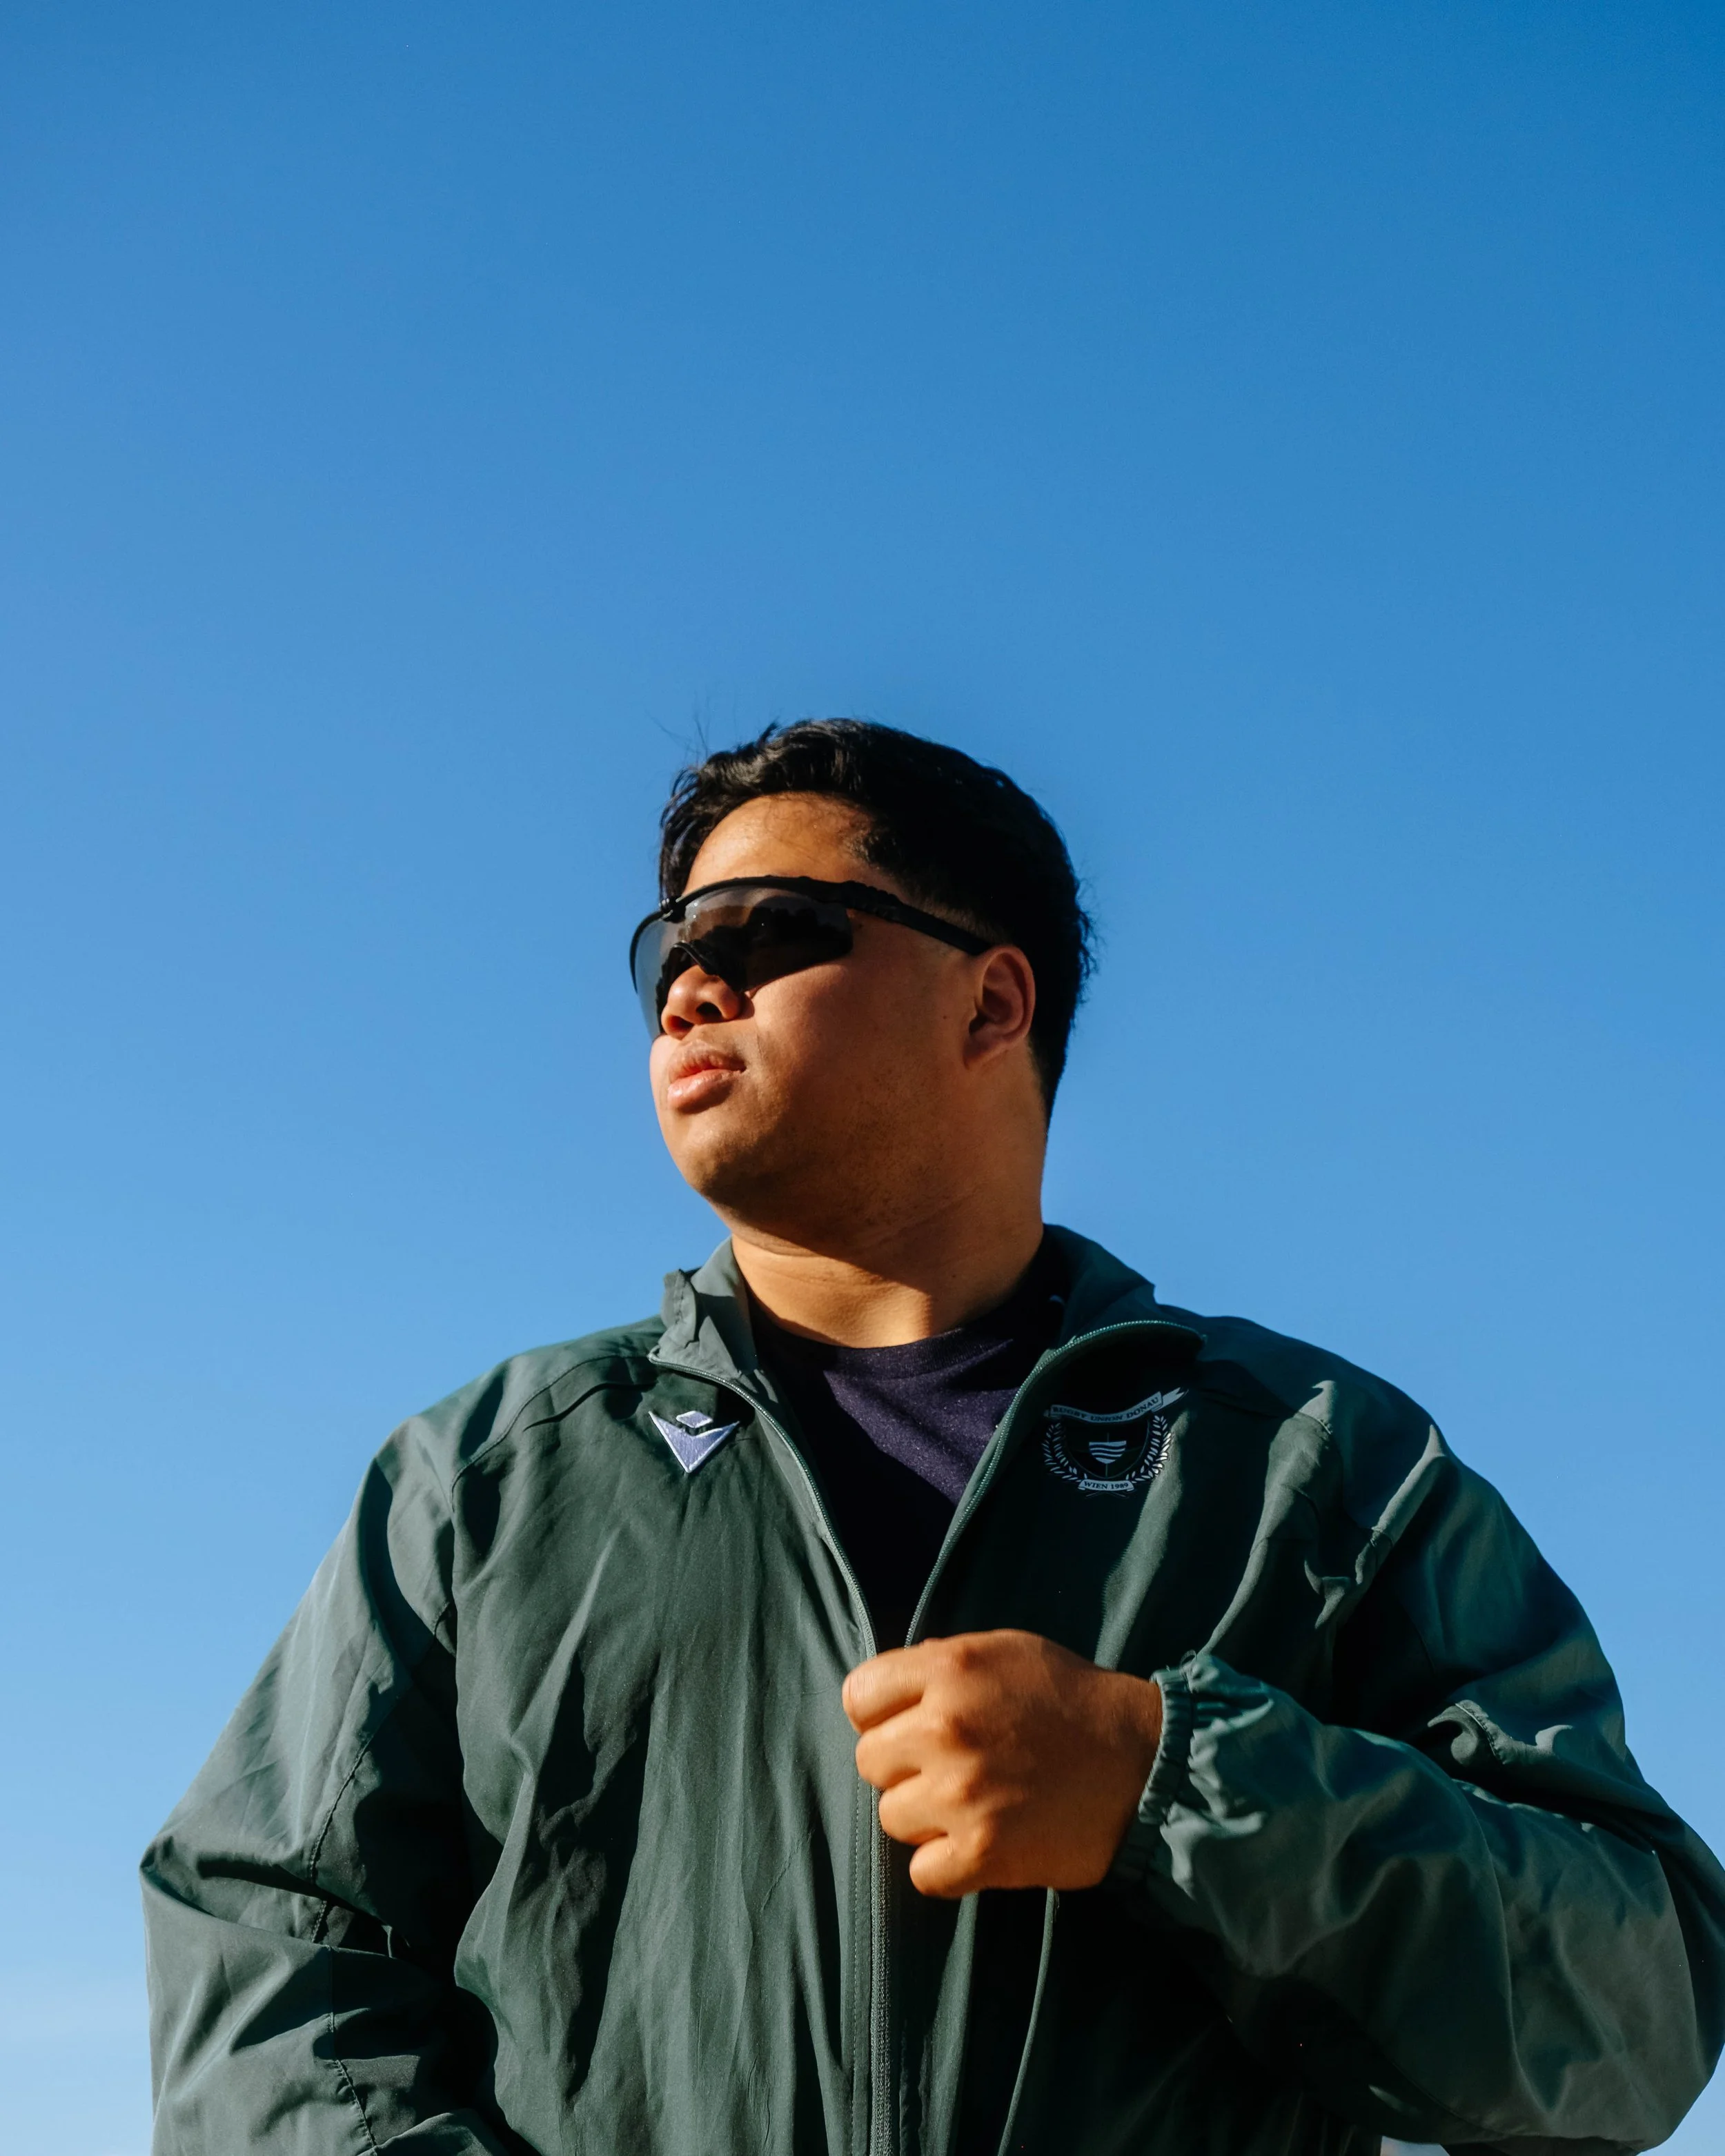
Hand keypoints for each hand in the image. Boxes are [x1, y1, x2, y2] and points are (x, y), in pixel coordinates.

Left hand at [841, 1629, 1162, 1898]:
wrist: (1142, 1765)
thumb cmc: (1071, 1702)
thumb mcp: (1004, 1652)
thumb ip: (940, 1666)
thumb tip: (883, 1696)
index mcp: (949, 1669)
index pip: (858, 1697)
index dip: (880, 1714)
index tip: (908, 1726)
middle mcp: (946, 1728)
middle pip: (870, 1761)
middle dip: (904, 1767)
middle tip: (951, 1768)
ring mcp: (962, 1794)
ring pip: (892, 1817)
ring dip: (925, 1817)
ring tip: (973, 1804)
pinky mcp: (984, 1852)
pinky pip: (923, 1874)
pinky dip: (946, 1867)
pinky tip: (978, 1845)